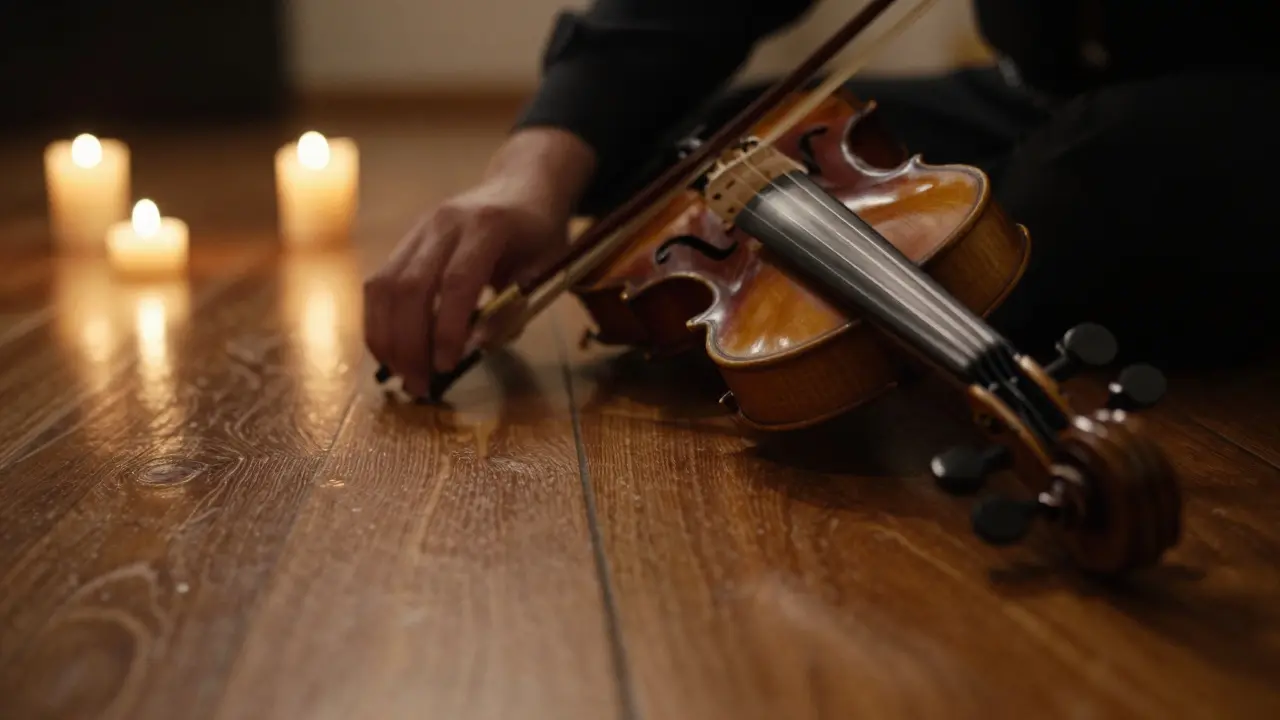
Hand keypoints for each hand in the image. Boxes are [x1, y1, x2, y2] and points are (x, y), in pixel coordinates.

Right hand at [363, 128, 595, 397]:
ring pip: (383, 285)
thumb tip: (477, 346)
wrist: (521, 184)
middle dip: (409, 343)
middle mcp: (444, 223)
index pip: (457, 282)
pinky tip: (391, 351)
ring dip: (386, 337)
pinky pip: (379, 284)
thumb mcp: (546, 267)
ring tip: (401, 375)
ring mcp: (419, 230)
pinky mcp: (405, 242)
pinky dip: (380, 322)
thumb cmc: (539, 231)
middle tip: (419, 385)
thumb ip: (513, 306)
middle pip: (410, 286)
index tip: (446, 366)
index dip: (447, 328)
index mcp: (487, 225)